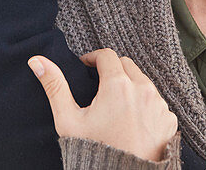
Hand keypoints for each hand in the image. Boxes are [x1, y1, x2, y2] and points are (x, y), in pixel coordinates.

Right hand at [28, 48, 177, 162]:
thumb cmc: (94, 150)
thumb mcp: (68, 119)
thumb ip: (54, 86)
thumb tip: (37, 61)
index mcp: (117, 85)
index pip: (107, 55)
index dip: (93, 58)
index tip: (86, 66)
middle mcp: (142, 90)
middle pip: (127, 65)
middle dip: (112, 69)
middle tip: (99, 84)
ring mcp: (159, 105)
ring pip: (143, 82)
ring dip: (130, 85)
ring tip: (115, 103)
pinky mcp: (168, 121)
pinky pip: (157, 102)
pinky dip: (145, 104)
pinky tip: (132, 119)